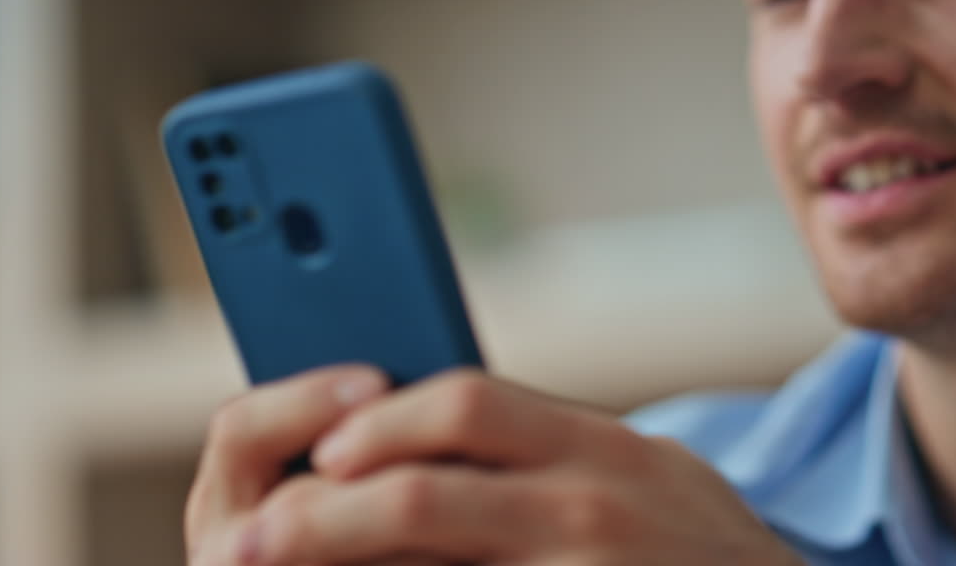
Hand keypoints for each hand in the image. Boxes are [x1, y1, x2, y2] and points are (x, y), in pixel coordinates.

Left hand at [186, 366, 802, 565]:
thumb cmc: (708, 555)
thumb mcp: (647, 478)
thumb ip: (552, 456)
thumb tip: (423, 434)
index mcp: (604, 449)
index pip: (467, 405)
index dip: (378, 422)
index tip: (322, 447)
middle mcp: (597, 505)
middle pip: (426, 488)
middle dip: (321, 515)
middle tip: (248, 538)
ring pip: (432, 550)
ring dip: (336, 561)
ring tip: (265, 565)